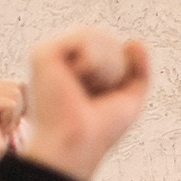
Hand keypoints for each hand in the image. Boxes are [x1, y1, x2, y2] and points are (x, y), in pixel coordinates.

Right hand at [0, 79, 26, 173]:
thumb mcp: (5, 116)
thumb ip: (11, 98)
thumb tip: (25, 84)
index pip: (8, 82)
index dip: (17, 102)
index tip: (9, 121)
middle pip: (13, 85)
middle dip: (16, 108)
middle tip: (3, 127)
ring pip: (14, 93)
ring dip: (13, 115)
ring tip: (0, 129)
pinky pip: (10, 104)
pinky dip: (10, 120)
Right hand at [24, 26, 151, 180]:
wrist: (79, 144)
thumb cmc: (100, 131)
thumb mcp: (129, 98)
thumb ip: (137, 70)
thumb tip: (135, 40)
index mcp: (75, 66)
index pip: (111, 47)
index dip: (120, 72)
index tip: (103, 98)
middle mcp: (60, 58)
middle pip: (107, 39)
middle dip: (115, 69)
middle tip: (95, 96)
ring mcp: (50, 54)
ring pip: (98, 36)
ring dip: (106, 69)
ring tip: (86, 90)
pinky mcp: (43, 52)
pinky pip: (85, 38)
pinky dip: (93, 64)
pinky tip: (76, 80)